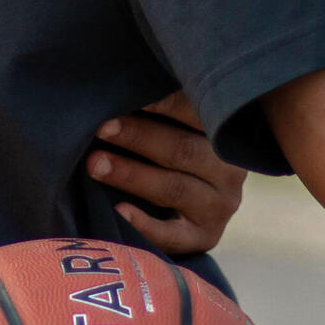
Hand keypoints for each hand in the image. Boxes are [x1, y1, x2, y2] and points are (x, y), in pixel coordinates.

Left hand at [88, 92, 245, 254]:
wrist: (192, 207)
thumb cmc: (171, 151)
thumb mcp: (176, 126)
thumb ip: (158, 110)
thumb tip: (118, 86)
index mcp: (223, 133)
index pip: (196, 113)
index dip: (163, 103)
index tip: (128, 93)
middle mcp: (228, 170)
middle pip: (182, 151)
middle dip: (138, 137)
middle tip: (101, 128)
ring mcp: (219, 206)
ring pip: (174, 189)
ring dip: (132, 175)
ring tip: (95, 164)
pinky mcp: (204, 238)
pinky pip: (173, 235)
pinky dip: (146, 225)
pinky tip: (119, 212)